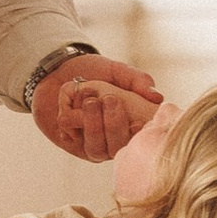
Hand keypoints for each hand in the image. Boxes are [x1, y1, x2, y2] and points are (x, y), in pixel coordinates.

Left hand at [31, 53, 161, 161]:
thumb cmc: (94, 72)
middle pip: (118, 147)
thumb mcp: (118, 71)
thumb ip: (138, 80)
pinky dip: (71, 122)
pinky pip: (74, 141)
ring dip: (93, 124)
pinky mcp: (73, 145)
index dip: (140, 136)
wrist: (58, 70)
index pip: (140, 140)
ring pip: (96, 148)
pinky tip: (69, 106)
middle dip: (114, 125)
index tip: (138, 123)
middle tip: (110, 99)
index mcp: (132, 124)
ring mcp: (94, 145)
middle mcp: (115, 140)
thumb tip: (158, 97)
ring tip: (90, 100)